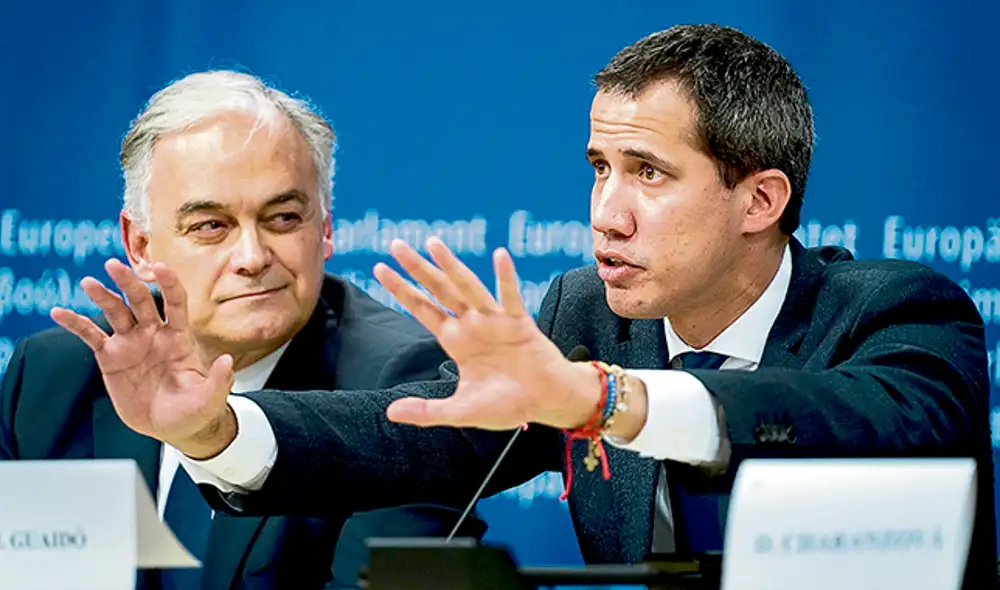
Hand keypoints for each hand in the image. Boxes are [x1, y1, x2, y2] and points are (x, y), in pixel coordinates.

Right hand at [50, 259, 235, 457]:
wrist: (174, 427)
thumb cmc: (197, 409)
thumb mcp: (211, 398)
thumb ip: (219, 380)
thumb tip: (228, 361)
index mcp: (180, 337)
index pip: (175, 302)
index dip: (168, 283)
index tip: (159, 267)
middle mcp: (154, 333)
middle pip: (140, 300)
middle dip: (128, 282)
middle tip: (113, 266)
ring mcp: (131, 343)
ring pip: (115, 312)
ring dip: (102, 296)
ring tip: (88, 282)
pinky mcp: (111, 358)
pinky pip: (90, 335)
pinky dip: (75, 323)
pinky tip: (59, 312)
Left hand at [373, 238, 600, 429]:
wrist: (547, 403)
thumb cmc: (507, 404)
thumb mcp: (461, 411)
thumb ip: (427, 411)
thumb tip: (390, 413)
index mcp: (456, 341)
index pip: (422, 309)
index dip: (402, 290)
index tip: (379, 269)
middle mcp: (472, 324)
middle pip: (439, 291)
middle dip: (418, 268)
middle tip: (395, 244)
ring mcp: (495, 321)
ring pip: (469, 288)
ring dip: (452, 266)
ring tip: (433, 243)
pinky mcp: (520, 324)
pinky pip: (511, 298)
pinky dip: (506, 277)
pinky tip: (500, 256)